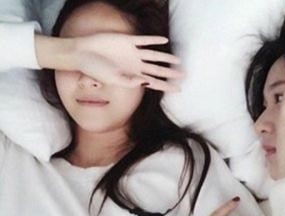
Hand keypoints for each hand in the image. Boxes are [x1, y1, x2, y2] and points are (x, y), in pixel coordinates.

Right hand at [36, 33, 181, 91]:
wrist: (83, 53)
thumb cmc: (96, 70)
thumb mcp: (114, 79)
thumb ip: (130, 81)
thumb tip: (147, 81)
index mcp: (133, 77)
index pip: (154, 83)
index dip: (167, 86)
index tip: (179, 89)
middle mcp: (135, 66)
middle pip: (157, 70)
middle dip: (170, 73)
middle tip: (184, 75)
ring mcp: (132, 53)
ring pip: (154, 56)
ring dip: (166, 58)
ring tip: (178, 60)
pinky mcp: (127, 41)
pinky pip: (144, 40)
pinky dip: (154, 40)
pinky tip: (164, 40)